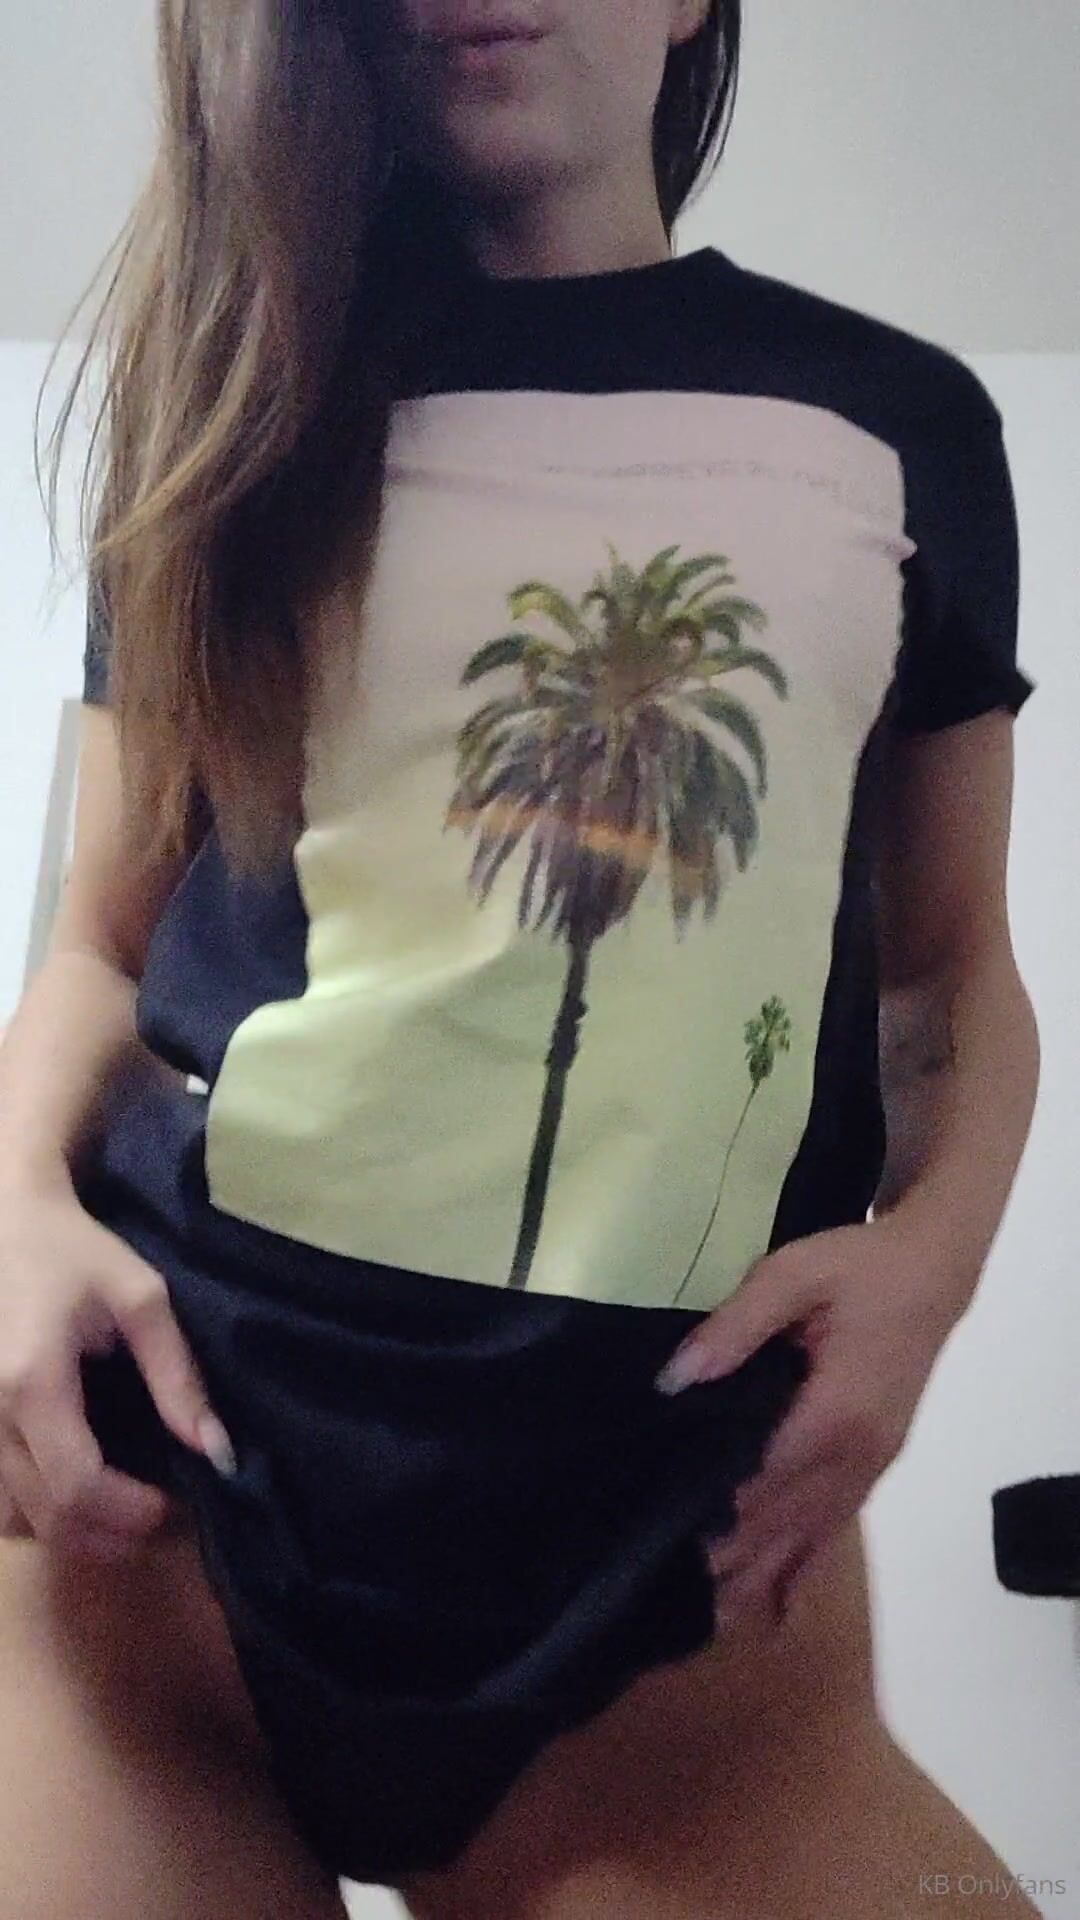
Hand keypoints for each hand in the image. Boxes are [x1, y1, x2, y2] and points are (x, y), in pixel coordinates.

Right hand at [0, 1173, 234, 1562]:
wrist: (6, 1221)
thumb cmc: (74, 1252)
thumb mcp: (141, 1298)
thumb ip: (178, 1377)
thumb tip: (217, 1451)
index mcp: (32, 1384)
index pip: (77, 1486)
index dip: (129, 1513)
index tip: (173, 1503)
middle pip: (44, 1517)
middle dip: (109, 1535)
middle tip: (160, 1518)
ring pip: (11, 1519)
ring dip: (69, 1533)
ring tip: (121, 1513)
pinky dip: (32, 1514)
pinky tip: (71, 1496)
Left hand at [655, 1213, 972, 1623]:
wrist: (934, 1269)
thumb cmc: (860, 1267)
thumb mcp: (793, 1275)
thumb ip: (735, 1328)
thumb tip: (676, 1379)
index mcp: (834, 1412)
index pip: (762, 1477)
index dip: (714, 1511)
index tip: (659, 1540)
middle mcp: (856, 1454)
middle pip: (784, 1520)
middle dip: (729, 1556)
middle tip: (664, 1588)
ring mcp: (871, 1464)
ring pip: (810, 1535)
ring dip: (762, 1573)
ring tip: (707, 1614)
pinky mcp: (876, 1462)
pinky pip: (836, 1527)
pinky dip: (804, 1569)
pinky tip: (777, 1609)